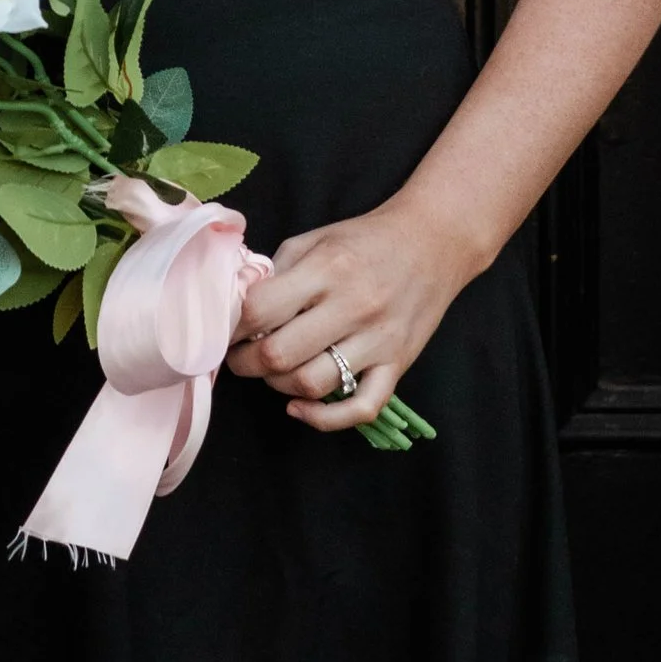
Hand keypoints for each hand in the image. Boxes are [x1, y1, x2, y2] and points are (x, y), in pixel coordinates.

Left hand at [227, 196, 475, 431]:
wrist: (433, 241)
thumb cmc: (364, 241)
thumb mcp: (313, 241)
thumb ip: (275, 273)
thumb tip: (237, 310)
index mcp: (326, 270)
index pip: (260, 310)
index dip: (232, 326)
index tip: (227, 329)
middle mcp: (353, 306)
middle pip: (279, 355)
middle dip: (246, 363)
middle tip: (241, 356)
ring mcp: (379, 340)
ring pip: (312, 384)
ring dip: (278, 386)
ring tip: (272, 372)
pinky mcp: (399, 365)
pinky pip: (361, 408)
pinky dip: (324, 420)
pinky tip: (299, 408)